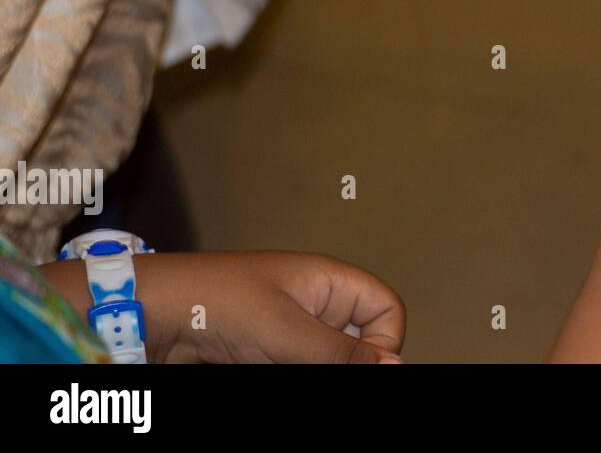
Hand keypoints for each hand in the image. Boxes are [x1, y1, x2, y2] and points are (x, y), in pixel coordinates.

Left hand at [43, 251, 404, 362]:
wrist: (150, 317)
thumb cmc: (214, 301)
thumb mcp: (287, 332)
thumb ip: (342, 354)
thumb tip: (396, 364)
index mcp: (329, 282)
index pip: (385, 309)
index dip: (385, 341)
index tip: (366, 368)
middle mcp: (316, 305)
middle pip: (360, 342)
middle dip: (349, 364)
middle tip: (316, 368)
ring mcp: (291, 332)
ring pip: (329, 361)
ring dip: (318, 368)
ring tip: (279, 363)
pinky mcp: (267, 355)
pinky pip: (300, 367)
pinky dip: (296, 372)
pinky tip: (269, 367)